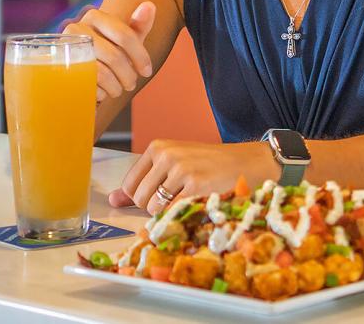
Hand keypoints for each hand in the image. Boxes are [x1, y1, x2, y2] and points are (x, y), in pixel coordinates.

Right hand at [65, 0, 155, 102]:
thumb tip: (149, 5)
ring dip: (116, 87)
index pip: (125, 36)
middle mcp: (76, 28)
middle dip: (128, 75)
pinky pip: (86, 85)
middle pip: (114, 57)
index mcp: (95, 16)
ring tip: (118, 90)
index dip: (141, 57)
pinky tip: (102, 93)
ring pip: (101, 73)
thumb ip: (138, 25)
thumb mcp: (126, 39)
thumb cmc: (108, 52)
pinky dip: (99, 93)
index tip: (147, 72)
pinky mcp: (57, 70)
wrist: (75, 69)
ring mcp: (64, 49)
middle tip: (131, 84)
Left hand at [108, 139, 278, 213]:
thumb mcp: (176, 165)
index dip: (143, 197)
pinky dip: (180, 215)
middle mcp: (167, 155)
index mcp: (158, 147)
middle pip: (138, 198)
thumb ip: (144, 182)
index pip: (129, 185)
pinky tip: (196, 204)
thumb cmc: (212, 165)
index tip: (163, 195)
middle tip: (180, 197)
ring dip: (168, 212)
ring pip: (152, 208)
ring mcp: (181, 170)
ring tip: (189, 199)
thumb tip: (112, 201)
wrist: (251, 162)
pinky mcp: (195, 186)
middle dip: (155, 207)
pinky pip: (171, 212)